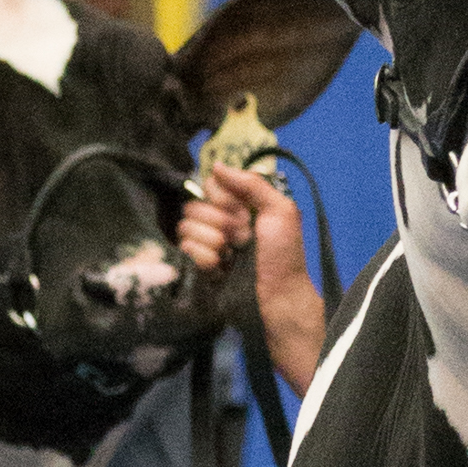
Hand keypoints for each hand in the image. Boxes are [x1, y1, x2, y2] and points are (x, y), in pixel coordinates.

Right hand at [179, 159, 325, 393]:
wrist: (278, 301)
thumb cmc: (284, 257)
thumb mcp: (281, 212)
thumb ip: (252, 184)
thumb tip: (216, 165)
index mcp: (240, 208)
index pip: (210, 187)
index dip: (222, 198)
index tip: (241, 213)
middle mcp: (220, 224)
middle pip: (193, 206)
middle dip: (219, 222)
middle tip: (241, 239)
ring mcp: (207, 247)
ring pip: (185, 228)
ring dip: (211, 242)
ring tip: (231, 256)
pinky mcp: (197, 269)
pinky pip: (182, 251)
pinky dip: (202, 258)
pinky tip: (219, 268)